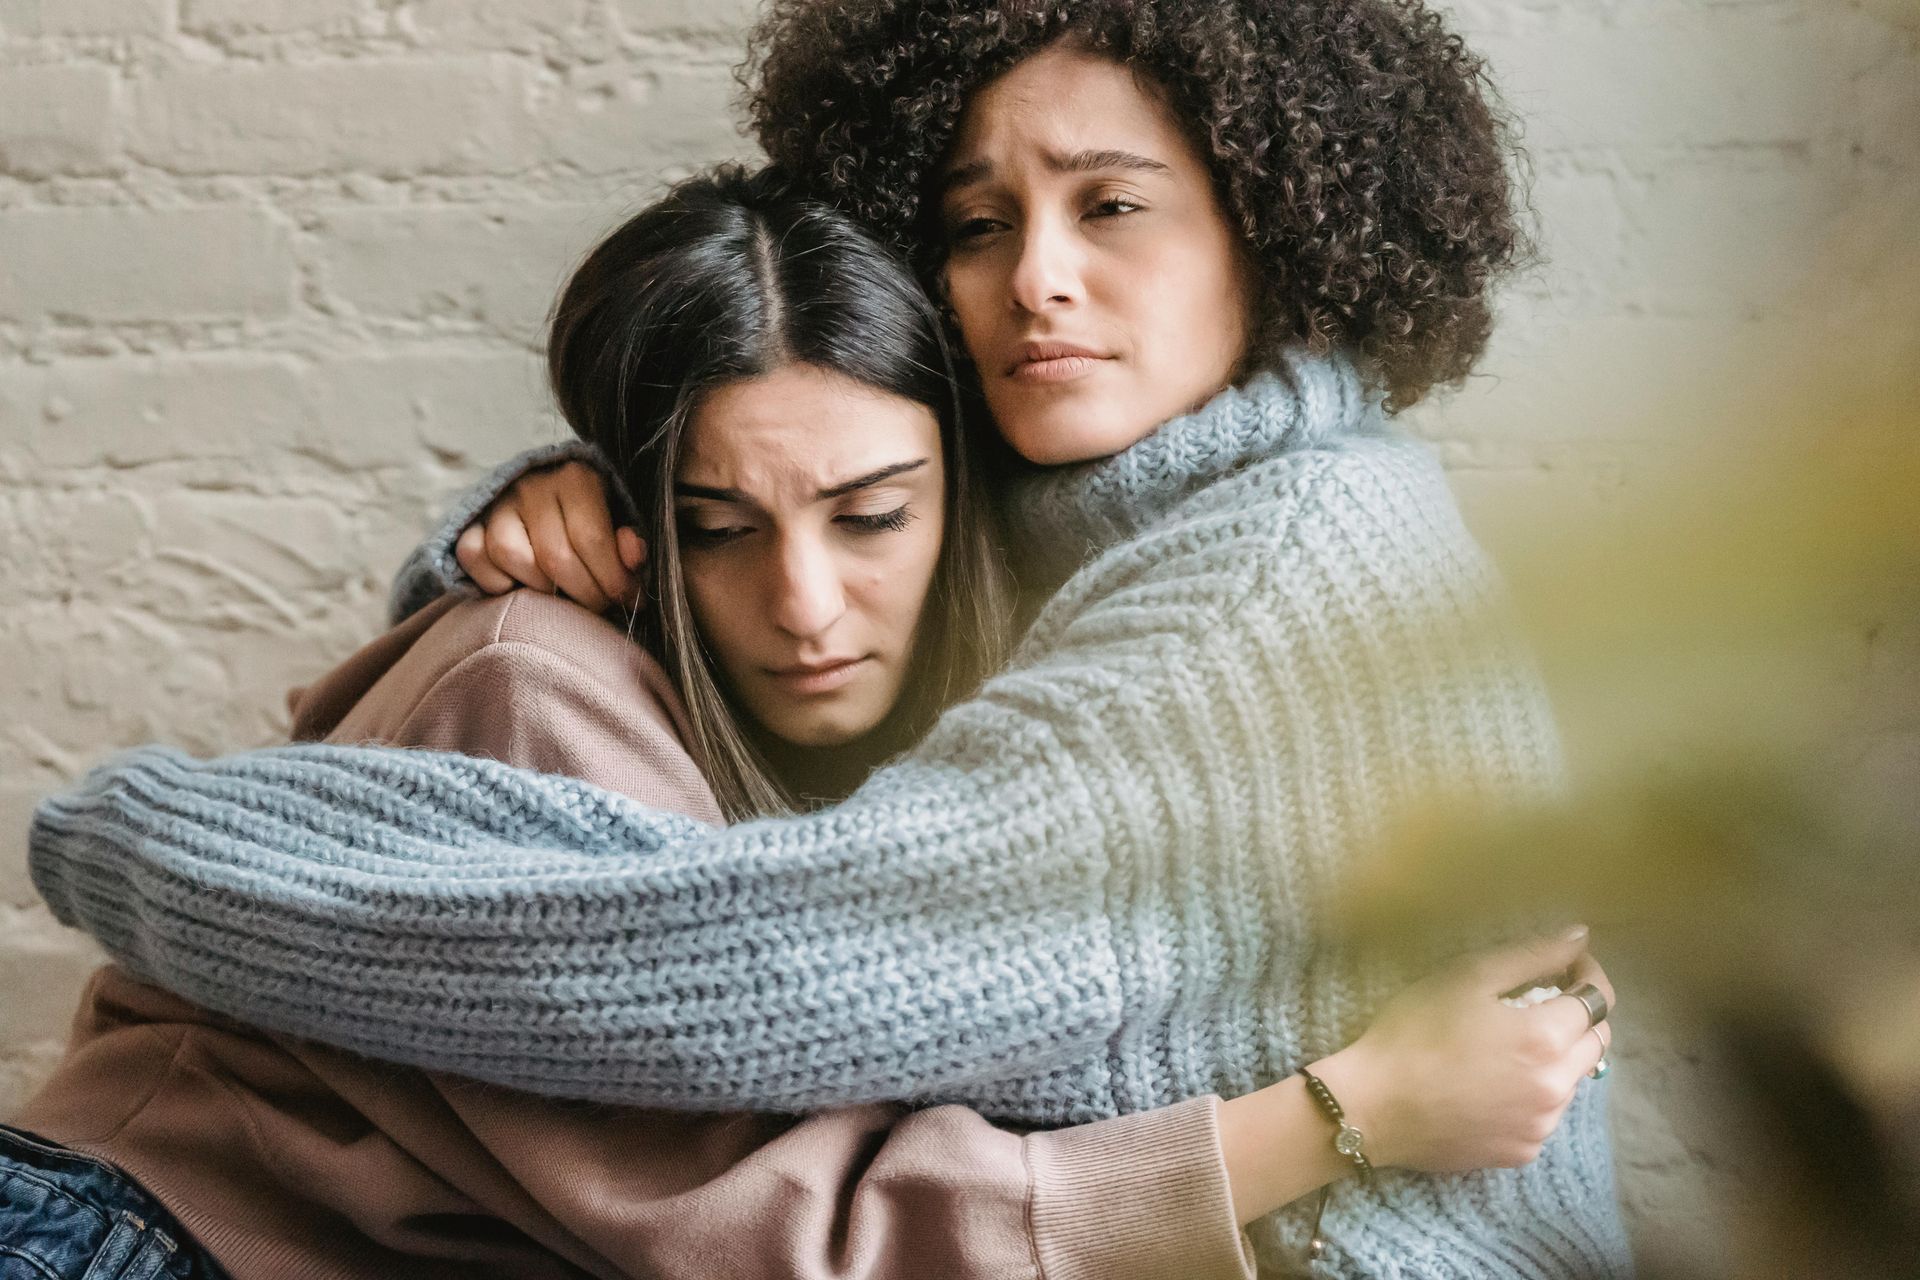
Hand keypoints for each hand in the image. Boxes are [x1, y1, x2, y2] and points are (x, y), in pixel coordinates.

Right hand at [453, 461, 645, 612]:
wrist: (550, 492)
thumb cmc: (593, 515)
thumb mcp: (622, 522)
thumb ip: (630, 544)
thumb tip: (633, 557)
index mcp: (576, 478)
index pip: (591, 539)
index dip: (614, 580)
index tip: (630, 601)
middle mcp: (532, 486)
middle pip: (554, 556)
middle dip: (584, 594)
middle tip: (600, 606)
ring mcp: (497, 505)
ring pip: (511, 557)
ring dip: (541, 589)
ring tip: (563, 594)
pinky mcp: (471, 523)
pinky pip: (473, 556)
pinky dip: (495, 581)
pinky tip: (521, 587)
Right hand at [1311, 928, 1614, 1172]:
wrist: (1372, 1108)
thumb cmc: (1413, 1032)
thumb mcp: (1466, 977)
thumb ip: (1530, 955)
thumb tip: (1580, 937)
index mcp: (1546, 1038)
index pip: (1597, 999)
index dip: (1587, 974)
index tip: (1566, 963)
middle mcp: (1556, 1086)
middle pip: (1596, 1042)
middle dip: (1579, 1014)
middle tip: (1539, 1000)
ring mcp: (1541, 1125)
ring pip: (1572, 1080)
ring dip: (1558, 1056)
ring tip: (1510, 1044)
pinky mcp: (1521, 1152)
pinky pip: (1544, 1114)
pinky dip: (1533, 1093)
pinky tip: (1493, 1084)